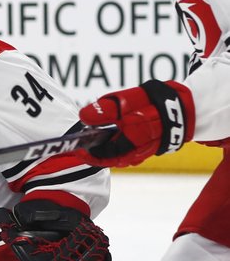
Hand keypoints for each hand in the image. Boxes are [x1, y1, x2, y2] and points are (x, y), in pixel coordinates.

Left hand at [77, 80, 193, 167]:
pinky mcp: (149, 148)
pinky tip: (112, 137)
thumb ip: (106, 109)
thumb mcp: (127, 101)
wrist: (182, 105)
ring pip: (120, 156)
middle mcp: (138, 150)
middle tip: (83, 145)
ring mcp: (145, 151)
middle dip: (97, 153)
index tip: (77, 148)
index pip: (104, 156)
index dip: (89, 154)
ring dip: (107, 150)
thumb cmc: (154, 101)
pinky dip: (118, 147)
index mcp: (132, 140)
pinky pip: (129, 152)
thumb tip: (84, 116)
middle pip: (111, 158)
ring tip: (95, 141)